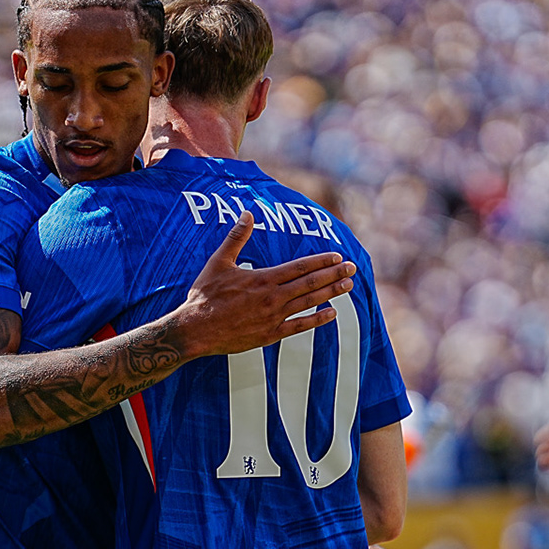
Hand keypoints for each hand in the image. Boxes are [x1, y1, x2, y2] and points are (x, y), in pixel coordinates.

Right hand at [169, 212, 356, 358]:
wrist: (195, 329)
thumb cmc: (204, 295)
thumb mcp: (218, 261)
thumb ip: (236, 237)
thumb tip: (247, 213)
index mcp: (262, 278)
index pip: (299, 267)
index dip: (321, 261)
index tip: (337, 256)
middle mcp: (272, 297)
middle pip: (310, 283)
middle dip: (334, 274)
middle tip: (352, 268)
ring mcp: (273, 317)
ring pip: (309, 302)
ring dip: (331, 293)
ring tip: (348, 286)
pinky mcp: (270, 335)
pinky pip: (299, 327)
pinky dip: (317, 320)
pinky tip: (332, 314)